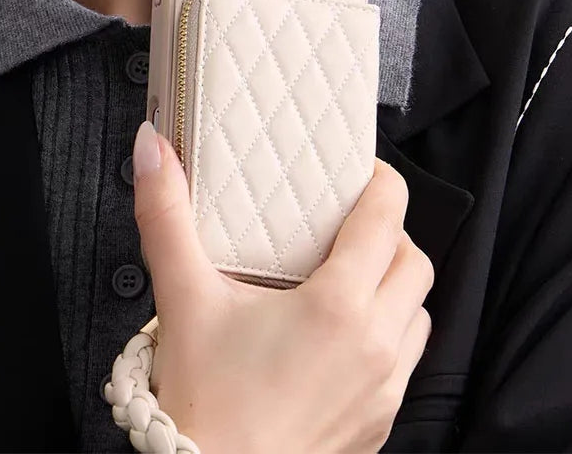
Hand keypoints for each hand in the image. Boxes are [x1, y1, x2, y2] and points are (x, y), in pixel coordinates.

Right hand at [131, 120, 432, 453]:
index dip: (380, 181)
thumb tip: (152, 148)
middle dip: (389, 232)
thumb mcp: (182, 298)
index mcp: (338, 307)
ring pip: (419, 313)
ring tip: (348, 275)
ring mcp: (384, 390)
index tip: (360, 171)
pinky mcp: (379, 423)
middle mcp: (375, 346)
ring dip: (394, 285)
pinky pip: (407, 362)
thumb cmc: (203, 406)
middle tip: (347, 223)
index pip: (387, 218)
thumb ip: (165, 215)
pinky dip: (389, 333)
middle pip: (414, 262)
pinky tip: (342, 334)